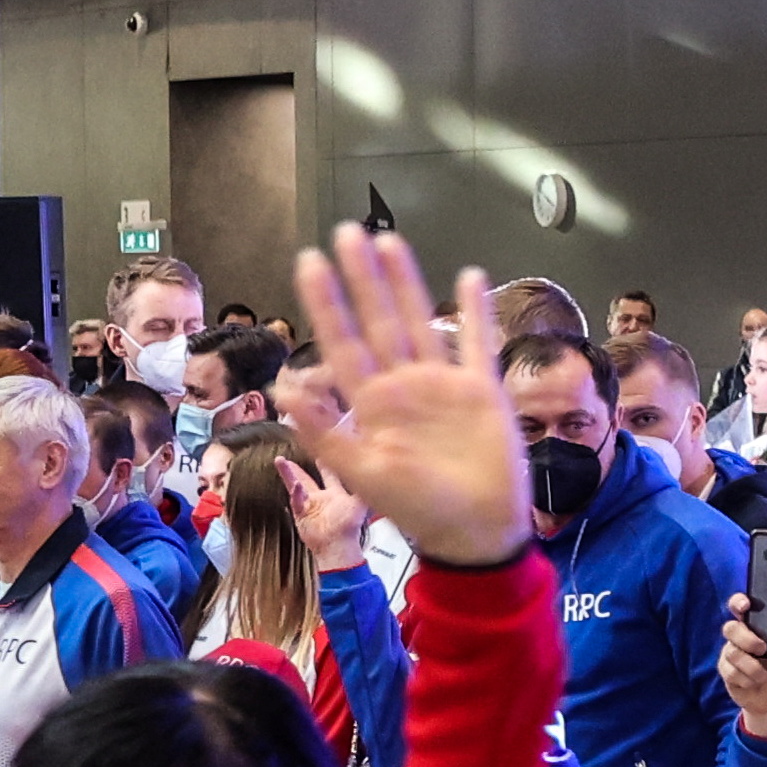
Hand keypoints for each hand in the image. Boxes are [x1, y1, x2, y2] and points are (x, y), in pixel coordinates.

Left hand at [279, 226, 528, 569]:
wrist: (476, 532)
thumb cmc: (418, 509)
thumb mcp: (362, 472)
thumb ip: (323, 430)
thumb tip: (285, 386)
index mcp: (370, 403)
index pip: (341, 342)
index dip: (326, 302)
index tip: (310, 263)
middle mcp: (402, 385)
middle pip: (377, 319)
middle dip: (361, 277)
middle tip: (347, 233)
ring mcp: (442, 384)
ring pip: (419, 320)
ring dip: (405, 282)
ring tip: (390, 241)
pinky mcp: (481, 390)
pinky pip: (477, 341)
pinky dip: (475, 311)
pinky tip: (469, 277)